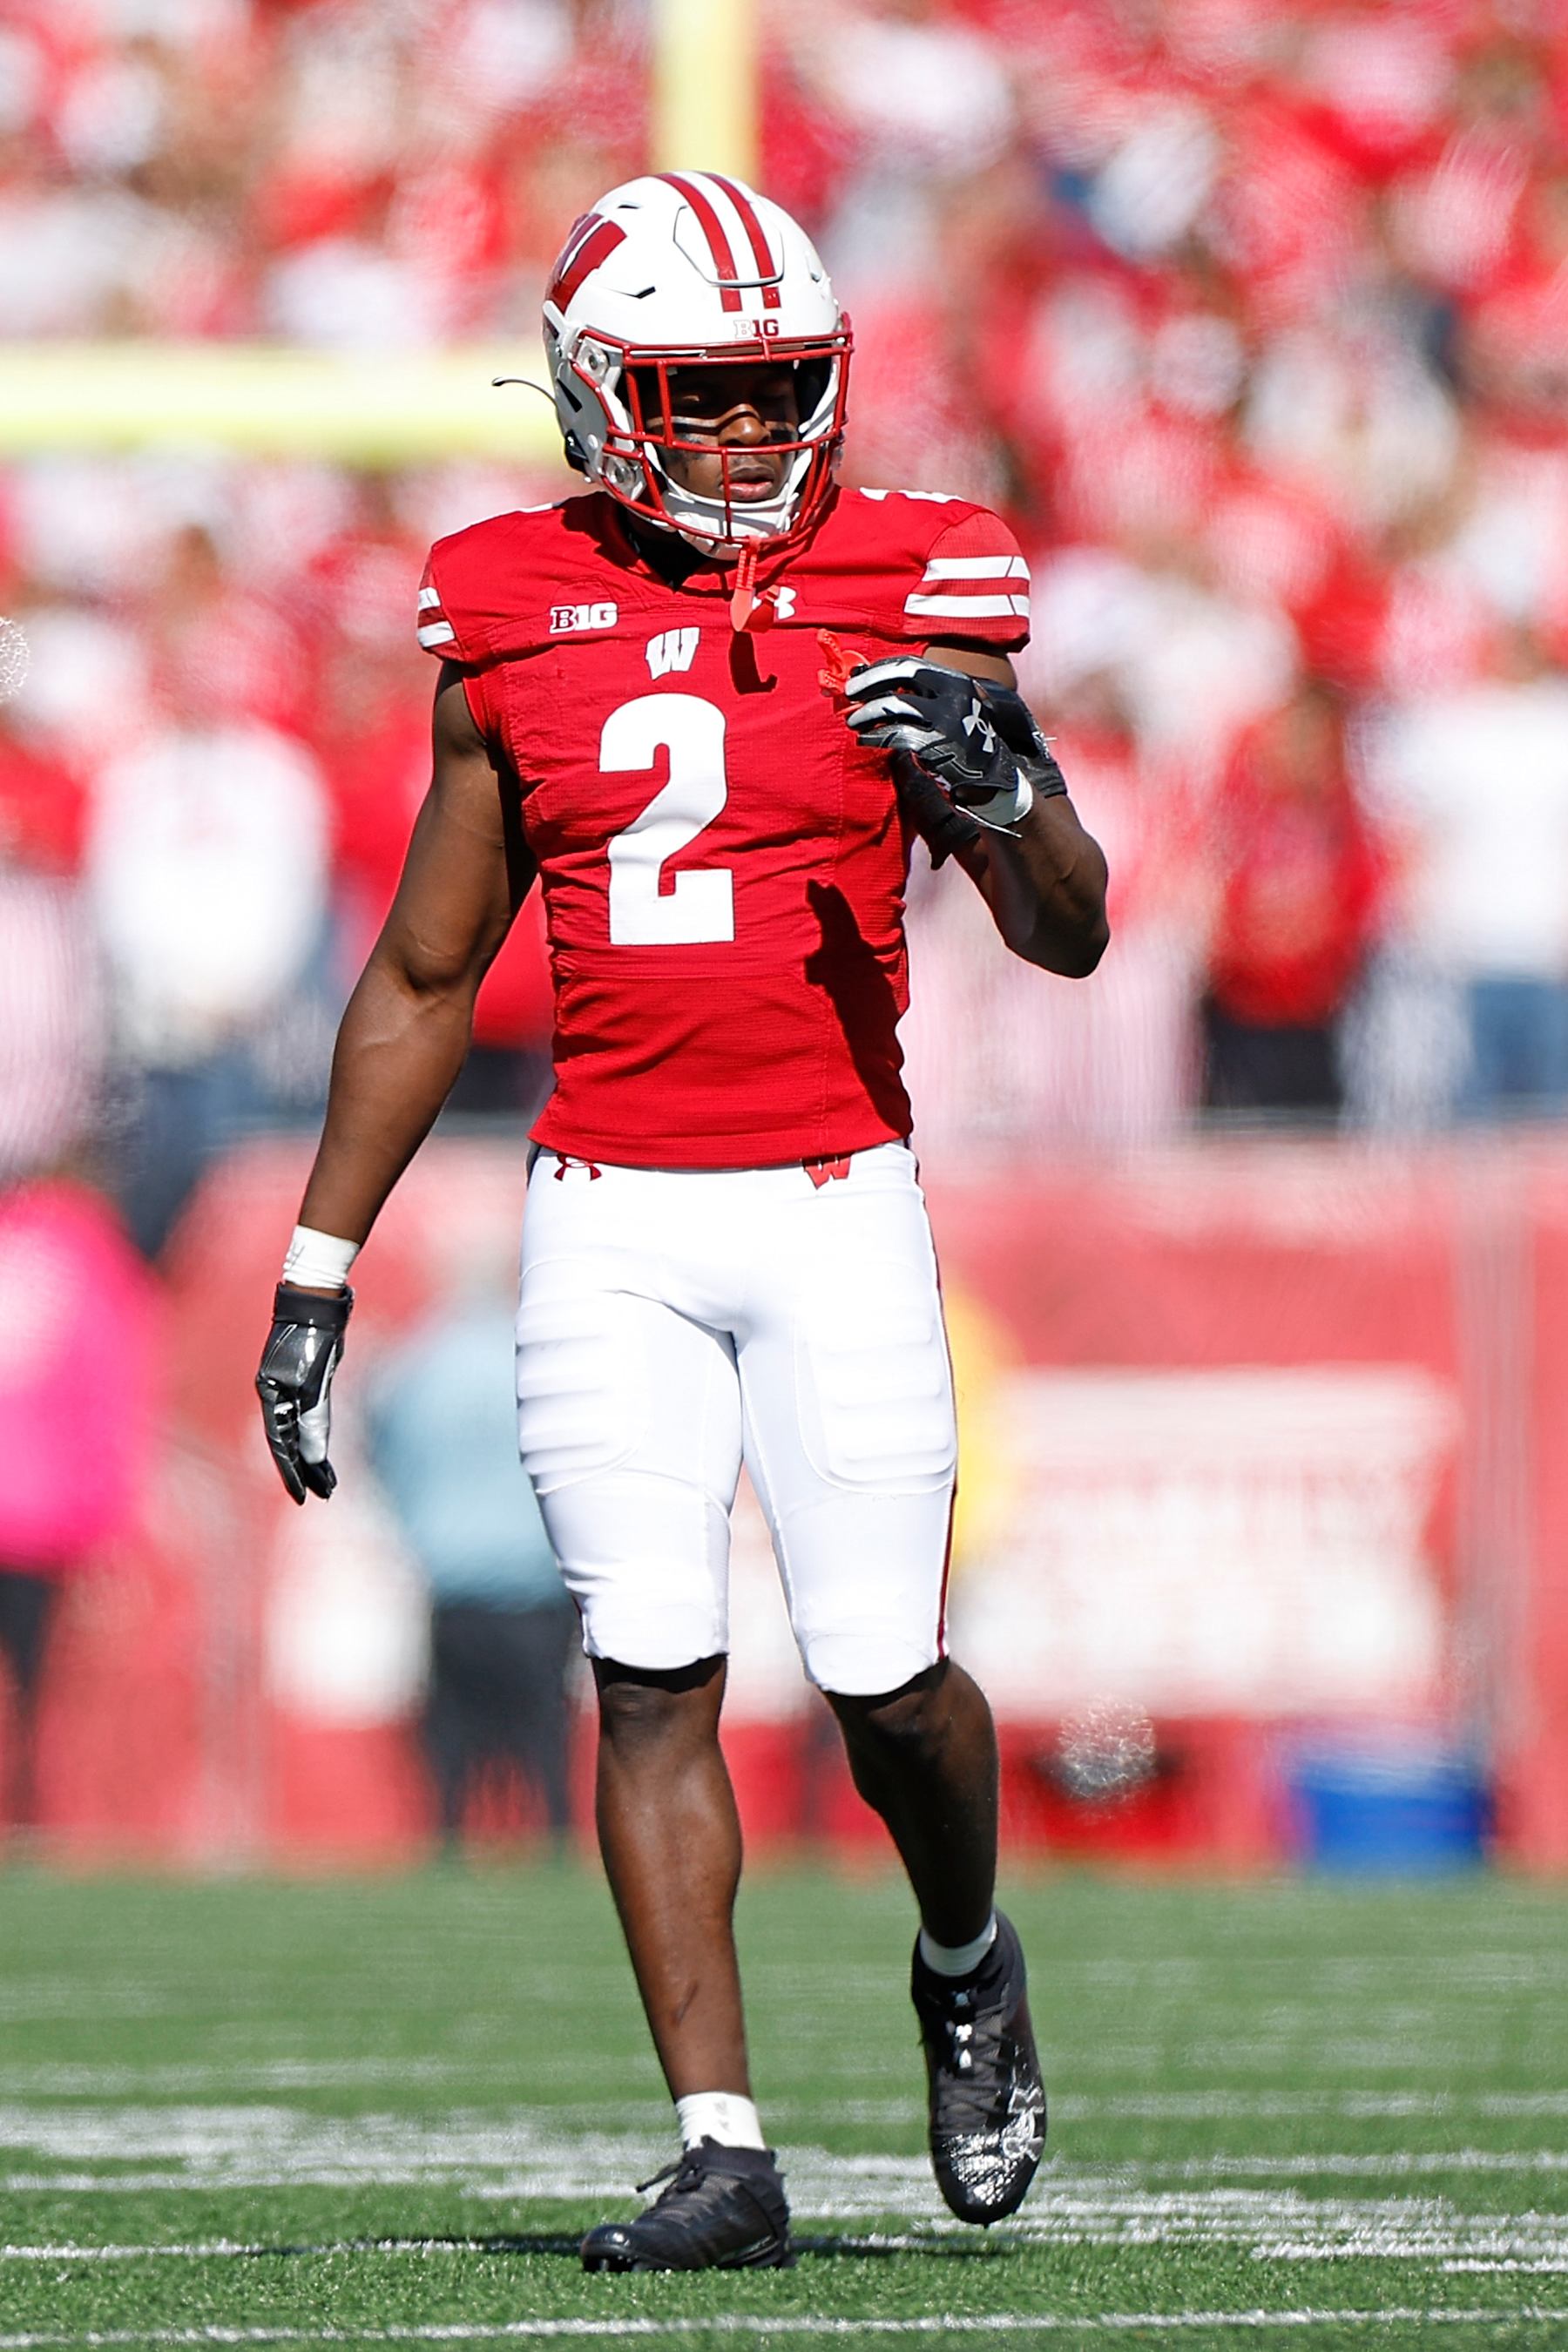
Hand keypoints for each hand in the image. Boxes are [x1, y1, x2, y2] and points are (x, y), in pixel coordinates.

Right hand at [256, 1283, 352, 1503]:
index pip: (281, 1443)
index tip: (305, 1495)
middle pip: (289, 1442)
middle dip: (305, 1470)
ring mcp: (290, 1388)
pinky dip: (317, 1436)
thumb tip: (314, 1456)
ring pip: (300, 1431)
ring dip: (313, 1457)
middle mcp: (277, 1395)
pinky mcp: (307, 1380)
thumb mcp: (313, 1380)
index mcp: (272, 1396)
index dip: (293, 1471)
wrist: (317, 1299)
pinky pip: (310, 1417)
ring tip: (329, 1482)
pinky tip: (324, 1452)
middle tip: (322, 1495)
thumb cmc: (312, 1336)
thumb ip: (313, 1418)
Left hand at [842, 659, 1065, 832]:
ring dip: (868, 712)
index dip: (880, 668)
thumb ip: (923, 700)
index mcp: (957, 682)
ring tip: (853, 722)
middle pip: (902, 676)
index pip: (912, 664)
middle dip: (870, 682)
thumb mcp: (950, 714)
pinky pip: (897, 735)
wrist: (994, 783)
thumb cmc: (964, 748)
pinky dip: (875, 736)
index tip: (858, 676)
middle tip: (849, 693)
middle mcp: (955, 694)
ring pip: (895, 705)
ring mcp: (948, 719)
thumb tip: (878, 687)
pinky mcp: (939, 745)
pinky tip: (865, 740)